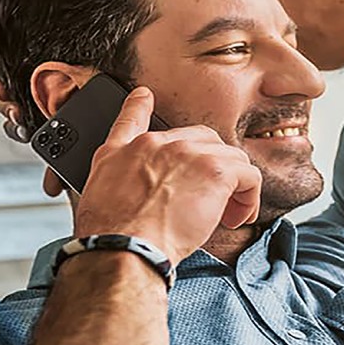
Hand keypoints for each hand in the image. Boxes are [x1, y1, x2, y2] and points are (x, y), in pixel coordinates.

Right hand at [68, 87, 260, 256]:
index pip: (137, 116)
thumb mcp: (94, 187)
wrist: (124, 247)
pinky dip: (249, 197)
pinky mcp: (216, 172)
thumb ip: (110, 164)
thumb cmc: (110, 231)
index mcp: (132, 147)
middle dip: (212, 166)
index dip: (141, 104)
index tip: (144, 97)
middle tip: (209, 197)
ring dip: (234, 185)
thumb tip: (121, 167)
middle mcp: (162, 144)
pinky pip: (248, 175)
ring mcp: (191, 154)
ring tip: (227, 213)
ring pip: (230, 157)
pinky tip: (238, 217)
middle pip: (203, 139)